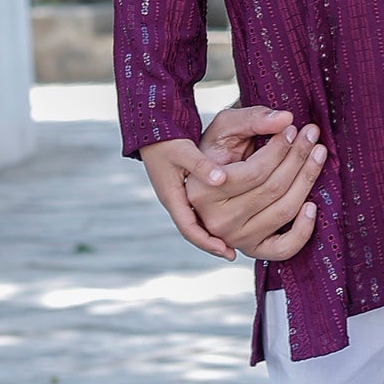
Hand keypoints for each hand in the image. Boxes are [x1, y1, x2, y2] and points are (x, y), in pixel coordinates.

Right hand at [140, 134, 249, 261]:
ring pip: (196, 220)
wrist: (151, 129)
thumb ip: (201, 165)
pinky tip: (226, 215)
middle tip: (231, 254)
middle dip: (211, 242)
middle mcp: (174, 200)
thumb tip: (221, 180)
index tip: (226, 251)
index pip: (188, 228)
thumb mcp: (183, 151)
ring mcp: (177, 195)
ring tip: (231, 241)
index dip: (207, 242)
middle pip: (193, 229)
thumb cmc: (166, 140)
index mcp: (171, 196)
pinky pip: (197, 208)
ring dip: (211, 231)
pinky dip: (209, 216)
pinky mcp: (182, 187)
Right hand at [187, 105, 327, 261]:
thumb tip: (286, 119)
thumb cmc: (217, 150)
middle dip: (298, 157)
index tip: (293, 129)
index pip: (254, 172)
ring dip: (307, 180)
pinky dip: (304, 229)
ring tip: (318, 154)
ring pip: (284, 210)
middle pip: (272, 189)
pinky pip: (285, 248)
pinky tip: (313, 205)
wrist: (209, 180)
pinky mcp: (253, 250)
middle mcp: (217, 221)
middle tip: (312, 135)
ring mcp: (235, 239)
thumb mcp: (225, 127)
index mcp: (202, 191)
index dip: (279, 149)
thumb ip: (252, 119)